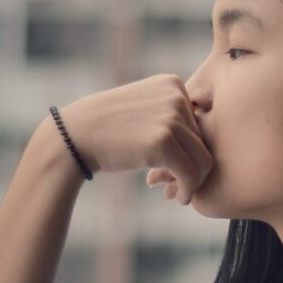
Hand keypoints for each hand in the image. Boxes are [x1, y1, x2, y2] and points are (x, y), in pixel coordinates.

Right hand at [59, 74, 213, 204]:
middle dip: (192, 168)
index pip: (200, 124)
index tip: (176, 169)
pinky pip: (190, 173)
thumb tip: (208, 151)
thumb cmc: (108, 129)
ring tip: (177, 194)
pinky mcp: (163, 141)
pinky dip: (187, 190)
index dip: (191, 151)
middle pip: (205, 142)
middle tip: (176, 187)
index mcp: (173, 84)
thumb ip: (174, 119)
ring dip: (193, 182)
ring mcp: (170, 117)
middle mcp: (176, 96)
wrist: (74, 135)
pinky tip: (177, 197)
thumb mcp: (145, 110)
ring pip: (203, 159)